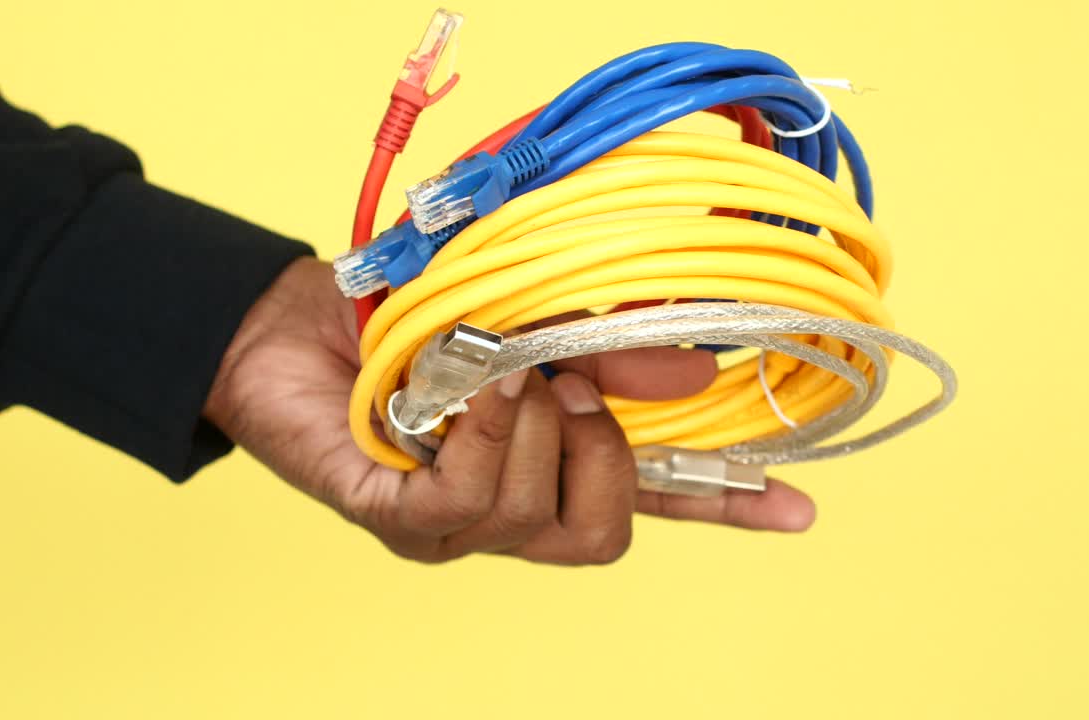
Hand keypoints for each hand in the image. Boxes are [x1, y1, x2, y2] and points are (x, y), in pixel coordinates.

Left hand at [205, 258, 815, 564]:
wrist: (287, 323)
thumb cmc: (404, 322)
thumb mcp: (524, 319)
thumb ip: (603, 352)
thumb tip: (688, 376)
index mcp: (549, 465)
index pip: (652, 502)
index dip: (724, 509)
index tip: (801, 511)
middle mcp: (507, 511)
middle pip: (601, 537)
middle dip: (600, 453)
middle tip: (565, 383)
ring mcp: (450, 529)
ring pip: (534, 520)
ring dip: (531, 429)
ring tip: (497, 371)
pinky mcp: (393, 520)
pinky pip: (465, 503)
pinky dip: (483, 438)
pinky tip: (469, 393)